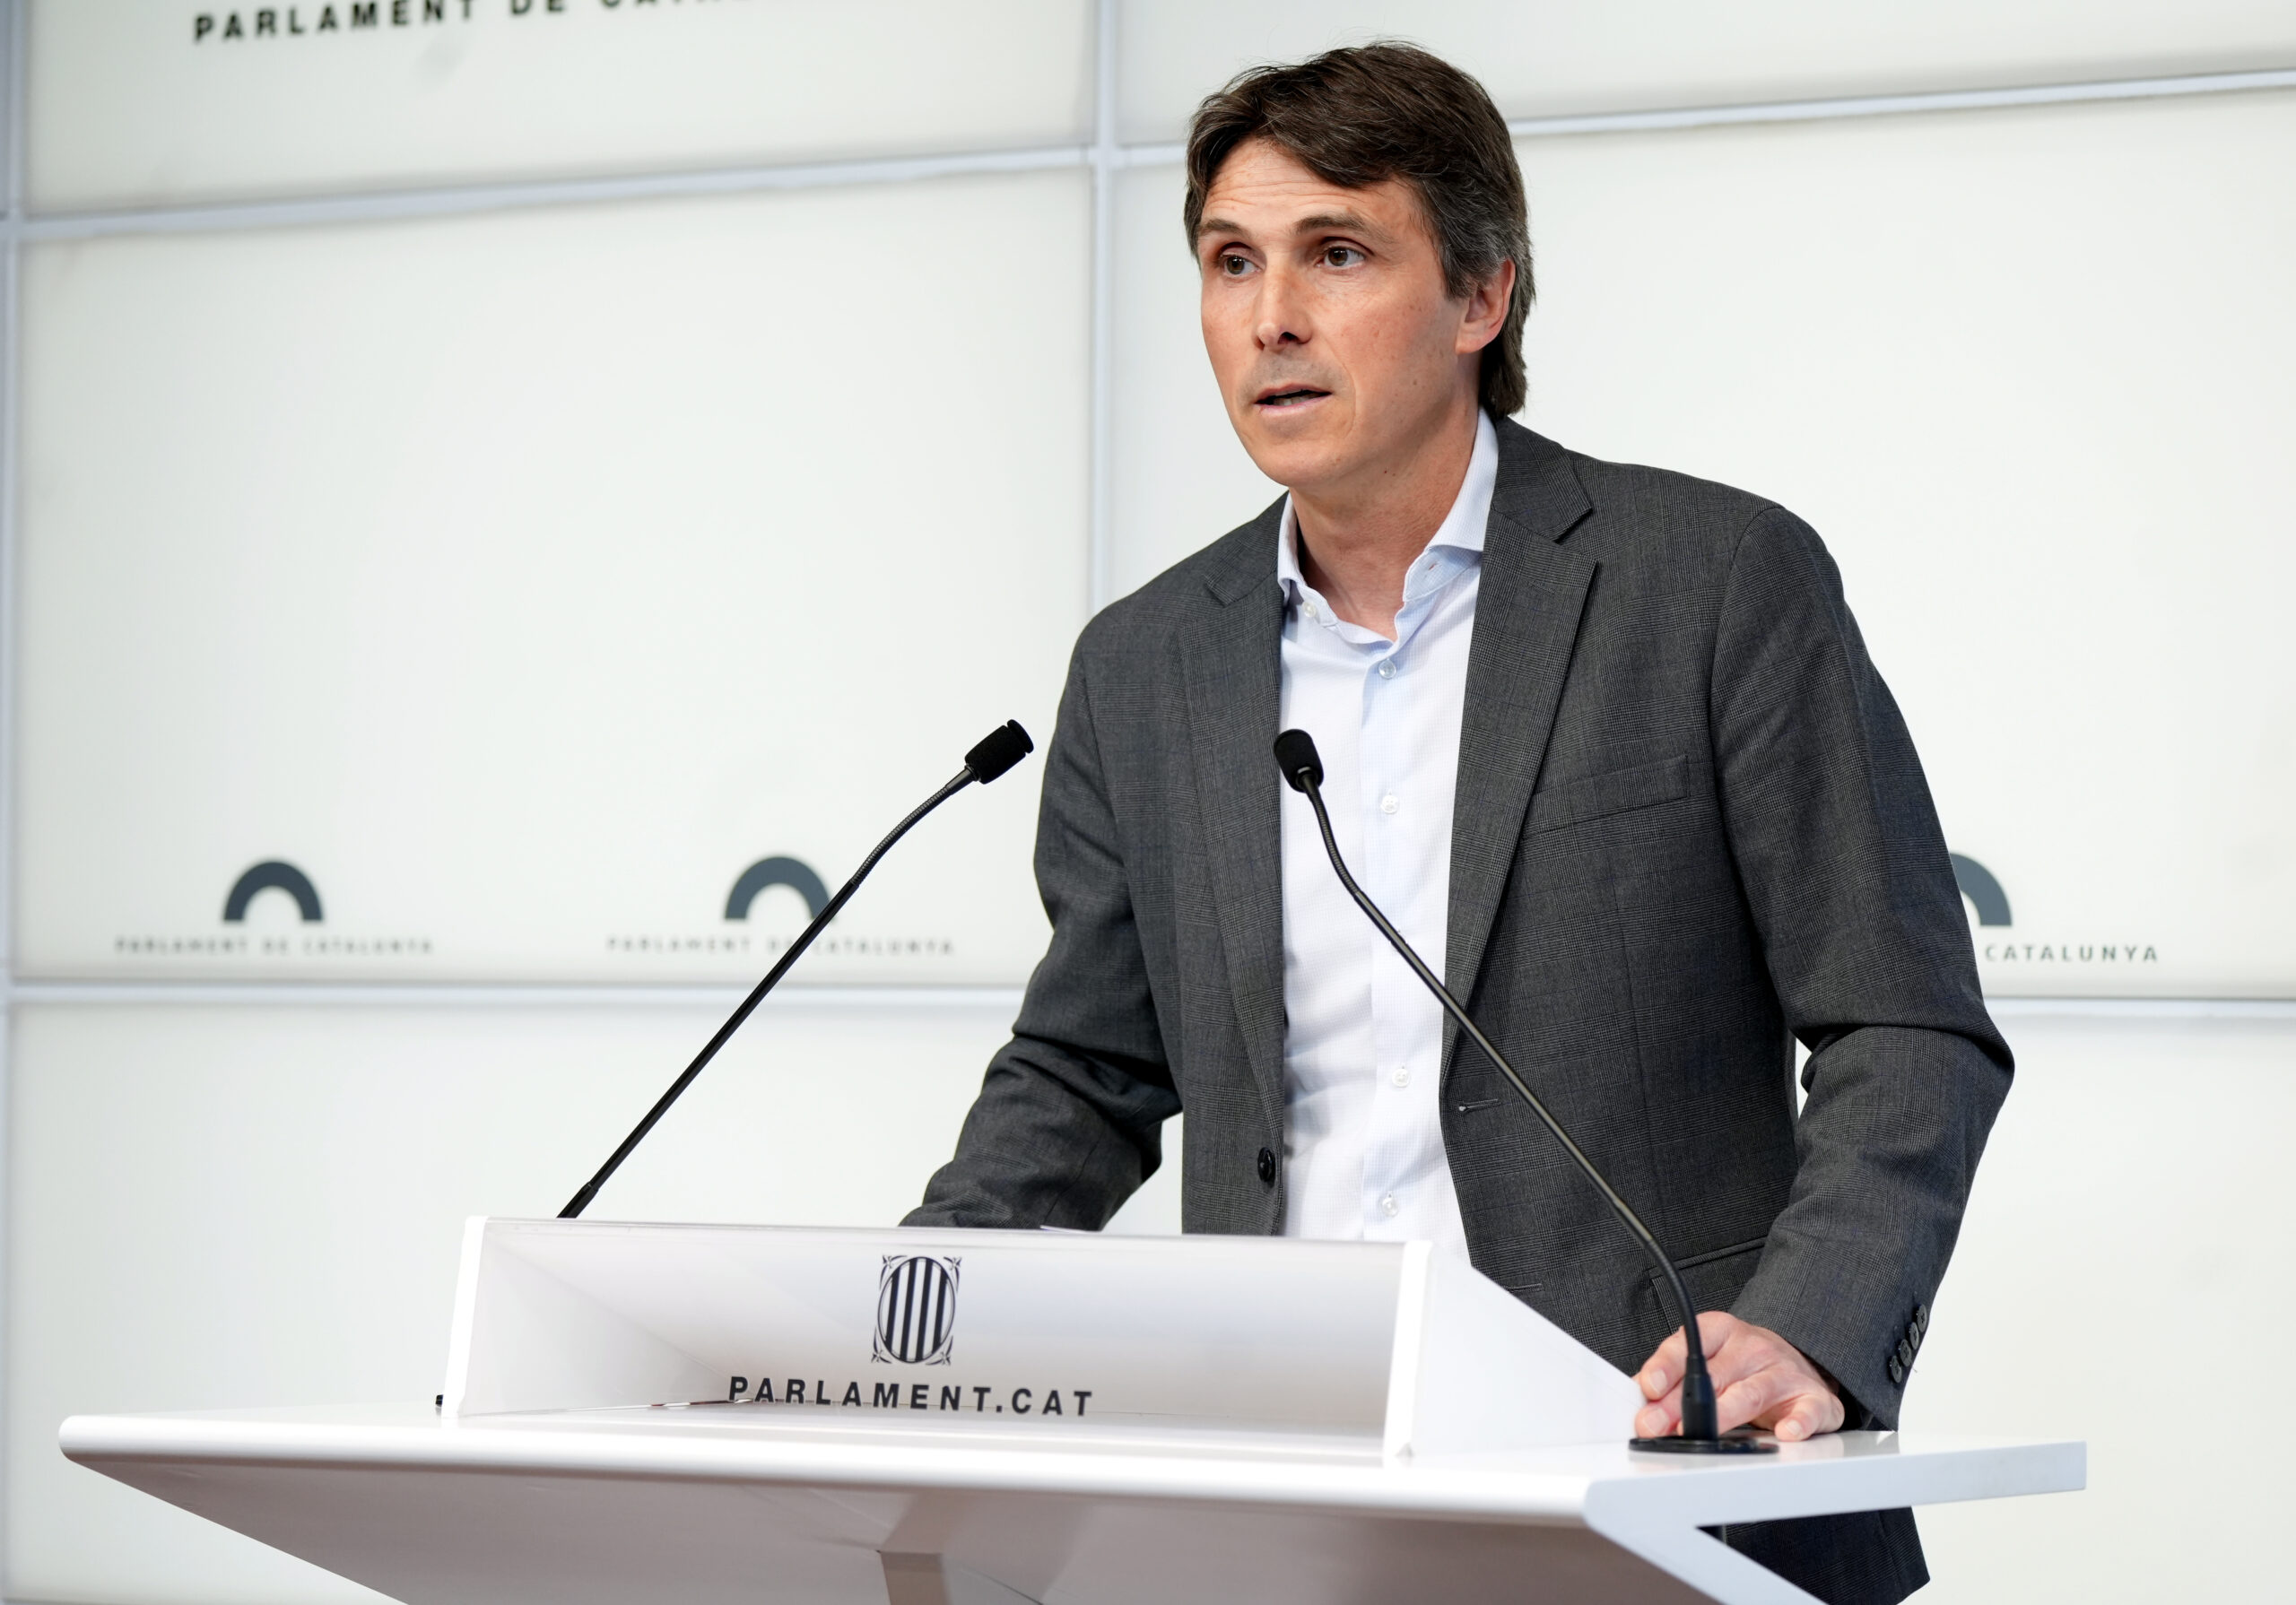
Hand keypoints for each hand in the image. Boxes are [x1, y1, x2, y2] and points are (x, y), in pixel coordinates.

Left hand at [1634, 1311, 1844, 1442]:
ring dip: (1725, 1415)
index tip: (1648, 1386)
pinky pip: (1808, 1410)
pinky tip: (1785, 1433)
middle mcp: (1753, 1347)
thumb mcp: (1706, 1360)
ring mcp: (1784, 1371)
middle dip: (1680, 1403)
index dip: (1665, 1366)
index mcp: (1721, 1332)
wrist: (1797, 1366)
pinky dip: (1799, 1422)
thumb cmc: (1743, 1366)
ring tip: (1701, 1432)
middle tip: (1656, 1424)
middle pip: (1714, 1375)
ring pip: (1752, 1392)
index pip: (1688, 1343)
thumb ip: (1671, 1377)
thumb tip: (1637, 1398)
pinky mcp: (1813, 1398)